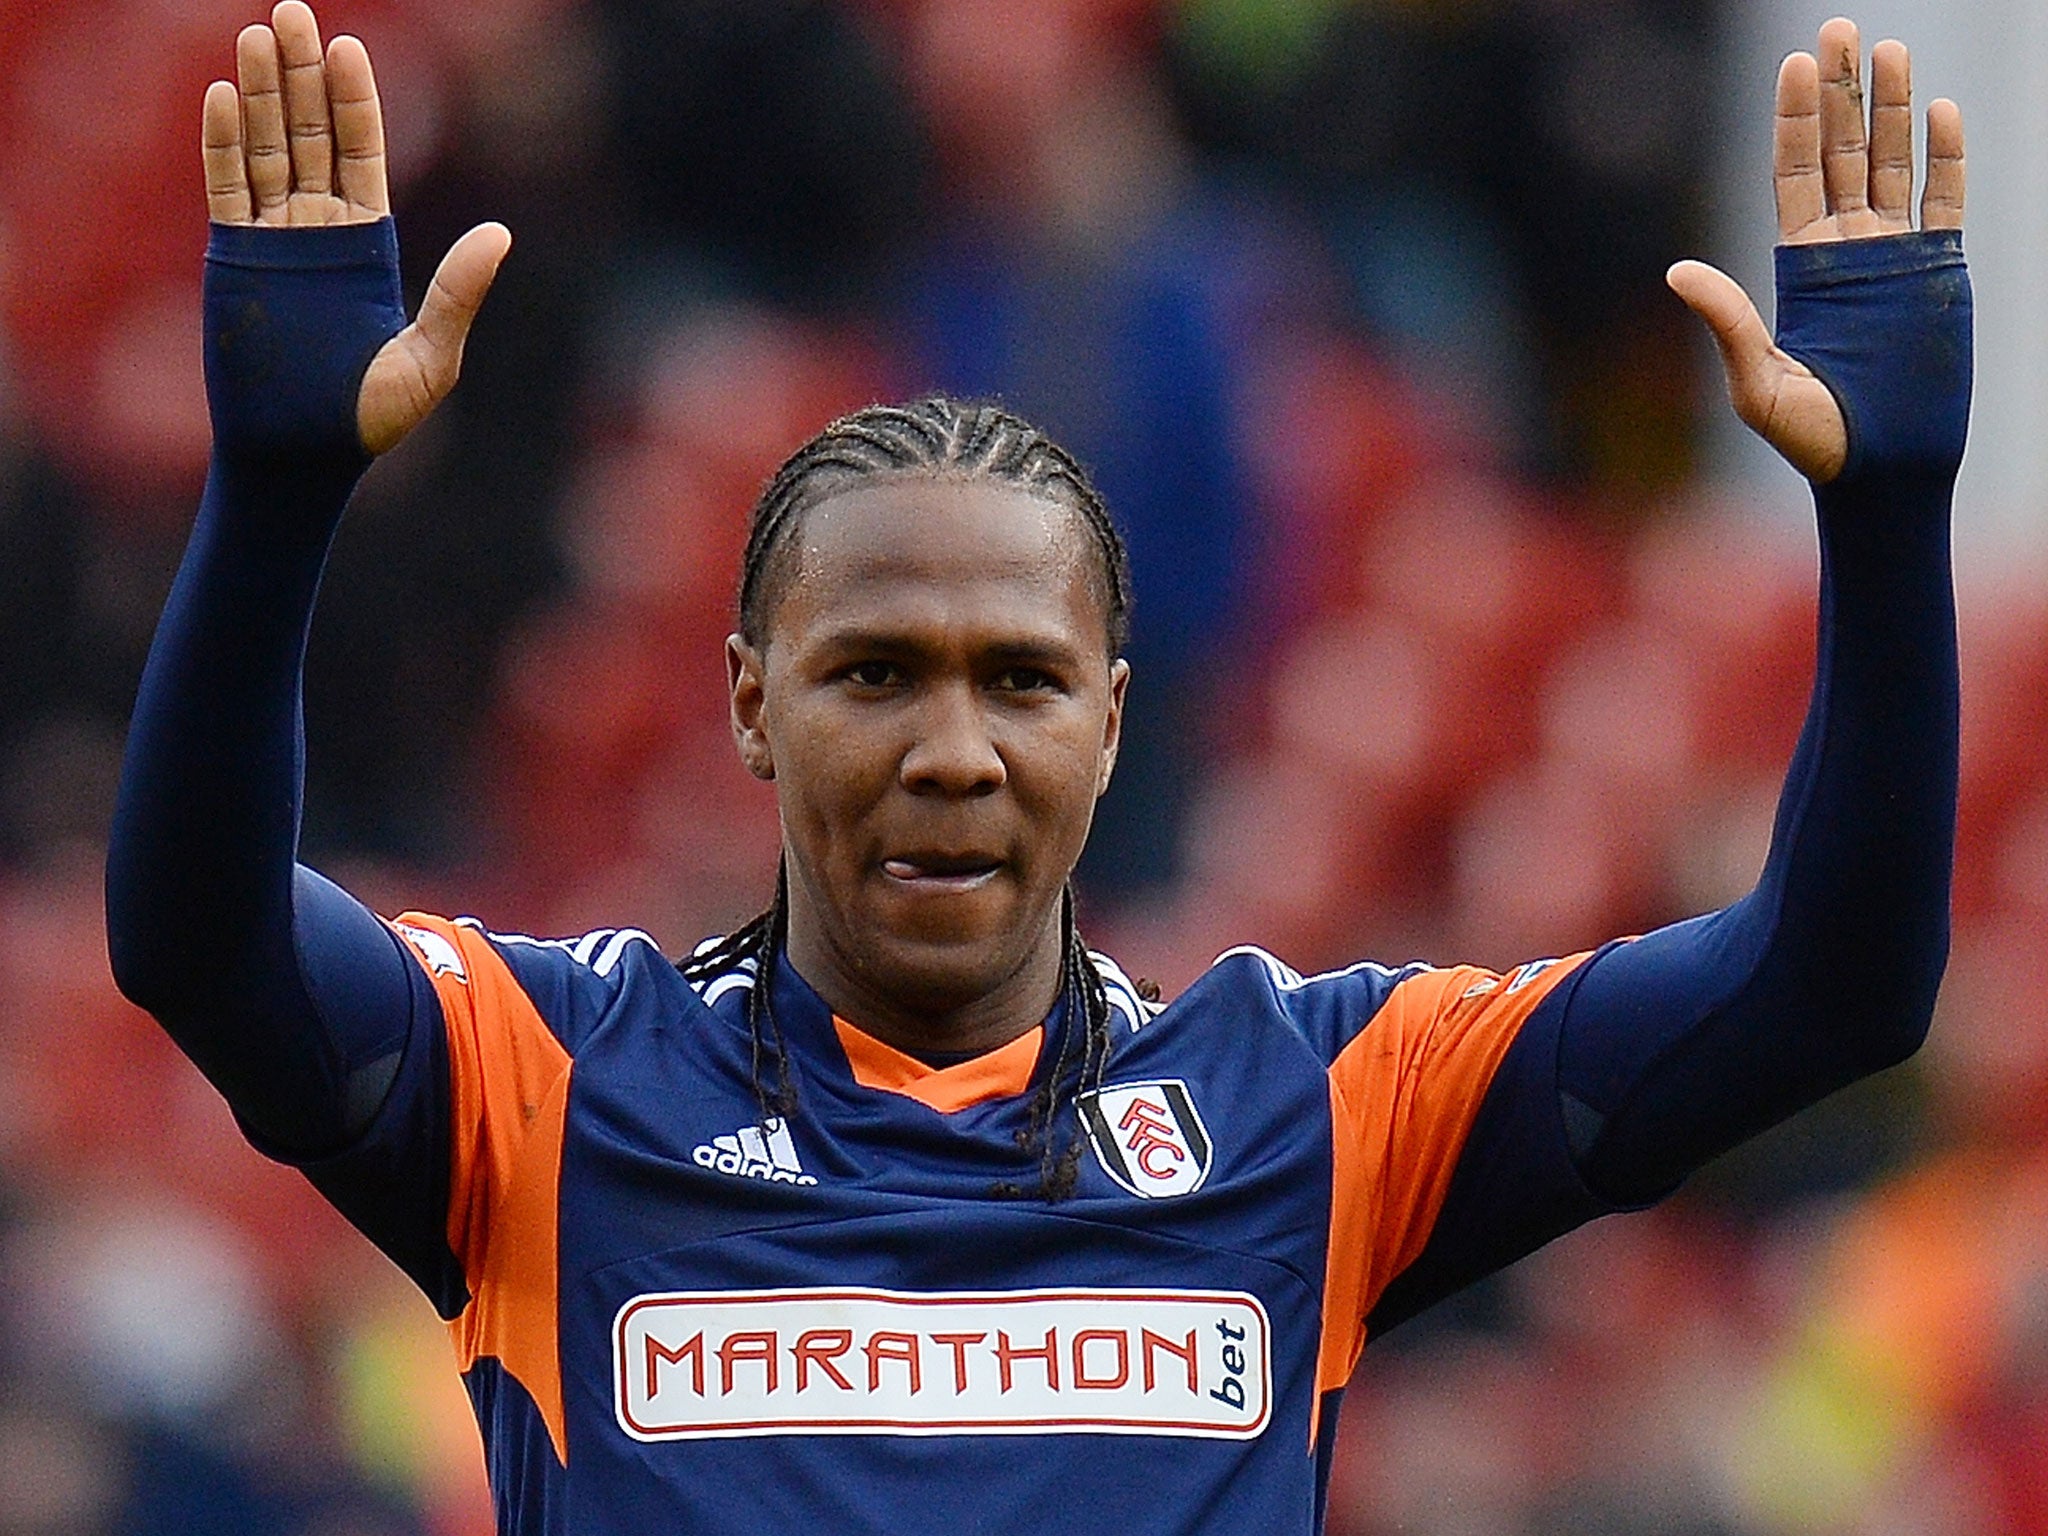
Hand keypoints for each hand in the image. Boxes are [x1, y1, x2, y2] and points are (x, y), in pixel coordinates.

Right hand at [203, 1, 510, 454]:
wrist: (305, 457)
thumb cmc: (371, 419)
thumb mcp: (431, 356)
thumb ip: (458, 292)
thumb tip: (501, 235)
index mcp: (368, 245)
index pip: (361, 153)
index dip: (352, 100)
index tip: (347, 46)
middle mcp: (319, 233)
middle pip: (306, 134)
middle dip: (299, 73)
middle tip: (291, 10)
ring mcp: (273, 243)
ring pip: (262, 149)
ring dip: (255, 91)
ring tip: (252, 34)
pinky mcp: (234, 261)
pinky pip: (225, 190)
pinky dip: (221, 144)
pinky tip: (220, 97)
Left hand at [1666, 17, 1965, 483]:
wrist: (1879, 472)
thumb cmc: (1811, 439)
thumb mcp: (1757, 382)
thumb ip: (1727, 322)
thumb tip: (1676, 271)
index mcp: (1798, 266)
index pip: (1794, 174)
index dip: (1796, 118)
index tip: (1798, 63)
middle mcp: (1846, 249)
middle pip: (1842, 152)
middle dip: (1842, 92)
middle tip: (1842, 29)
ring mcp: (1895, 255)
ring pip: (1893, 162)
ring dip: (1893, 108)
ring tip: (1891, 51)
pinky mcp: (1939, 272)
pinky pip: (1946, 200)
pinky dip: (1946, 157)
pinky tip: (1941, 113)